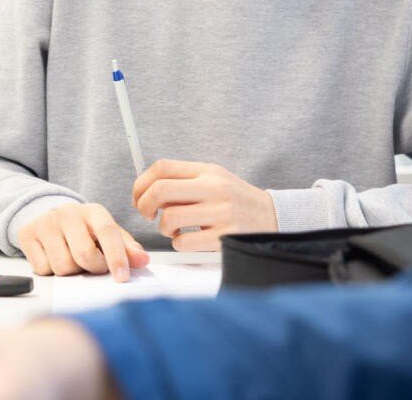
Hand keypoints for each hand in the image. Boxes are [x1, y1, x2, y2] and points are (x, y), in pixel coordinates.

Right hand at [15, 202, 148, 281]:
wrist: (50, 218)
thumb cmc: (85, 232)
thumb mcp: (108, 236)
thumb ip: (127, 249)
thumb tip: (143, 261)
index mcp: (93, 212)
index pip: (107, 231)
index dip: (116, 256)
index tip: (122, 278)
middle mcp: (68, 213)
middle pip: (84, 255)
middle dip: (93, 269)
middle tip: (94, 266)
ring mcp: (45, 222)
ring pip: (63, 266)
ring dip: (71, 272)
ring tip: (72, 260)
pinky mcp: (27, 234)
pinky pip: (43, 268)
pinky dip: (51, 271)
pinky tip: (54, 258)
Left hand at [132, 159, 278, 250]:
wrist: (273, 217)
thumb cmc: (235, 199)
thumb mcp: (213, 178)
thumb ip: (184, 180)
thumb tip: (146, 189)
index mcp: (207, 171)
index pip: (162, 167)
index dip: (141, 183)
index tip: (138, 197)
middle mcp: (214, 188)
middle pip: (160, 190)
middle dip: (144, 205)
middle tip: (147, 214)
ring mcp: (221, 213)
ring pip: (170, 218)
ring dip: (163, 228)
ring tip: (172, 229)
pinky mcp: (225, 236)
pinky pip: (185, 242)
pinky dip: (178, 243)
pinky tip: (186, 240)